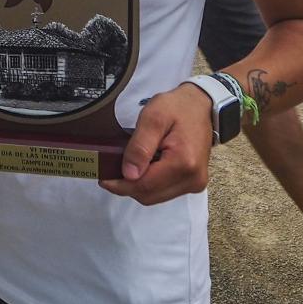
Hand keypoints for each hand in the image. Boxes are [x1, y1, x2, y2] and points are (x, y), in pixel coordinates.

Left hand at [99, 83, 211, 204]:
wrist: (200, 106)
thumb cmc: (177, 108)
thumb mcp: (153, 118)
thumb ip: (140, 146)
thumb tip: (129, 174)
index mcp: (184, 163)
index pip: (145, 186)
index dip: (121, 185)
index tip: (102, 178)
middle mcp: (193, 180)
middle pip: (150, 196)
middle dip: (127, 186)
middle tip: (110, 171)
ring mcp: (194, 184)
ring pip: (156, 197)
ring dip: (137, 185)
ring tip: (126, 165)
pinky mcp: (192, 183)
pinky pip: (164, 191)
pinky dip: (149, 183)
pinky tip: (141, 167)